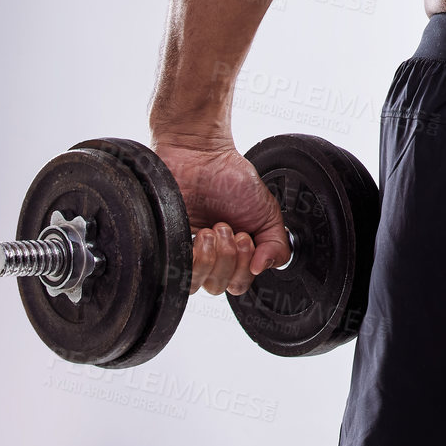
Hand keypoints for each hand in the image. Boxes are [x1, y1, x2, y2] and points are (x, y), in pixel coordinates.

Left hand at [150, 137, 290, 295]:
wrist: (201, 158)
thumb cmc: (230, 179)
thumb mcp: (267, 211)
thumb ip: (277, 243)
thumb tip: (264, 267)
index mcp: (235, 254)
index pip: (239, 284)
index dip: (245, 267)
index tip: (246, 238)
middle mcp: (211, 258)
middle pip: (220, 287)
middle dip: (231, 257)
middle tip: (229, 228)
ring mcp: (187, 255)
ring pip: (200, 285)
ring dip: (213, 256)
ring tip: (213, 229)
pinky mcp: (168, 250)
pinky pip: (180, 275)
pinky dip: (196, 257)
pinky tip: (200, 234)